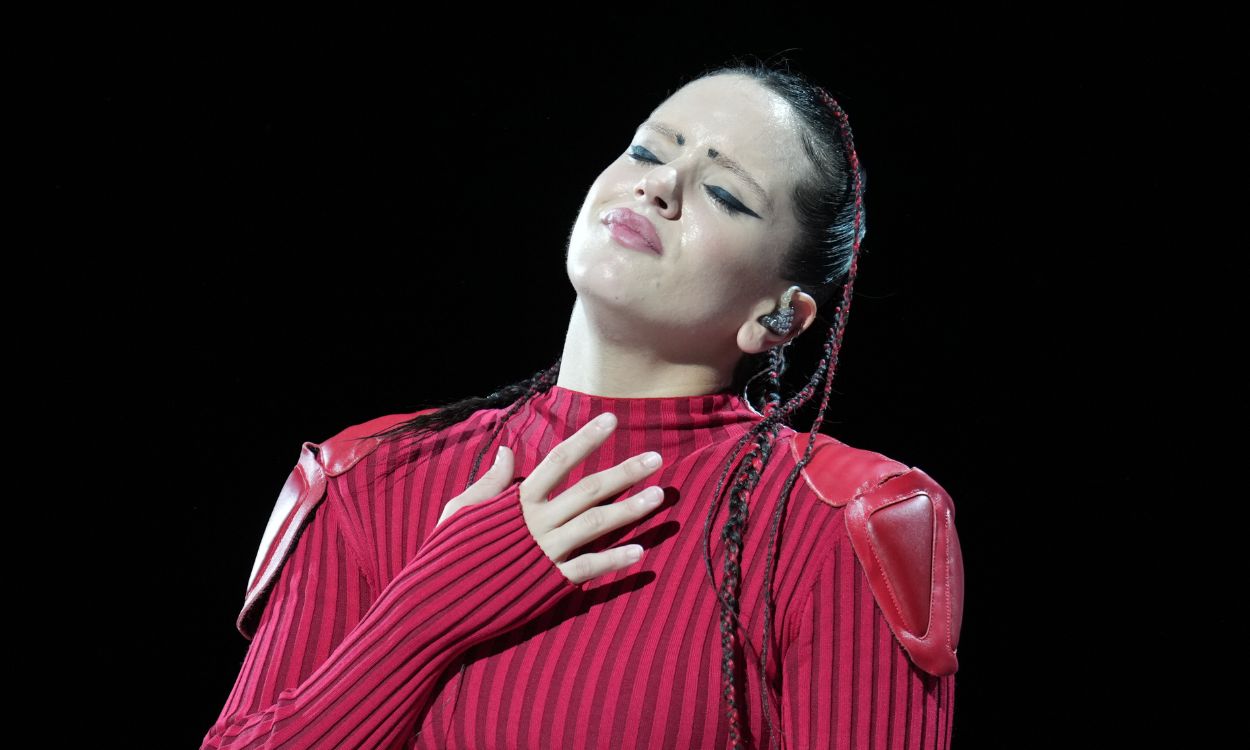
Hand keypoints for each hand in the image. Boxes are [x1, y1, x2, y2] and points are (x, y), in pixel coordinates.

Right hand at [435, 411, 664, 584]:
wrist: (435, 604)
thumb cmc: (446, 553)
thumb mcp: (461, 509)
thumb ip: (490, 482)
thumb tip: (508, 450)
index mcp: (515, 501)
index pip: (559, 461)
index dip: (586, 439)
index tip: (612, 420)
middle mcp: (535, 523)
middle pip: (589, 491)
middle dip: (625, 472)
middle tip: (657, 458)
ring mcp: (544, 554)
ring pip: (596, 525)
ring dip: (631, 510)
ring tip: (659, 497)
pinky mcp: (548, 584)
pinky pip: (588, 569)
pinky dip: (615, 561)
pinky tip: (641, 552)